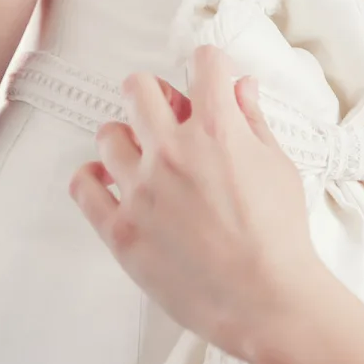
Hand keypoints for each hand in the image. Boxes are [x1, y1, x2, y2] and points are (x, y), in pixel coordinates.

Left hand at [69, 45, 324, 361]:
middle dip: (156, 94)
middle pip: (139, 88)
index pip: (203, 64)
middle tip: (170, 116)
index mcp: (219, 131)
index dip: (210, 66)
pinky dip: (95, 177)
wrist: (265, 299)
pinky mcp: (119, 227)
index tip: (210, 77)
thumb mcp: (280, 168)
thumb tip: (241, 89)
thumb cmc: (280, 237)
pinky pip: (83, 183)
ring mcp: (141, 189)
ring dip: (128, 138)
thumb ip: (254, 122)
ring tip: (146, 159)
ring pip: (108, 133)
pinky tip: (113, 183)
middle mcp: (173, 151)